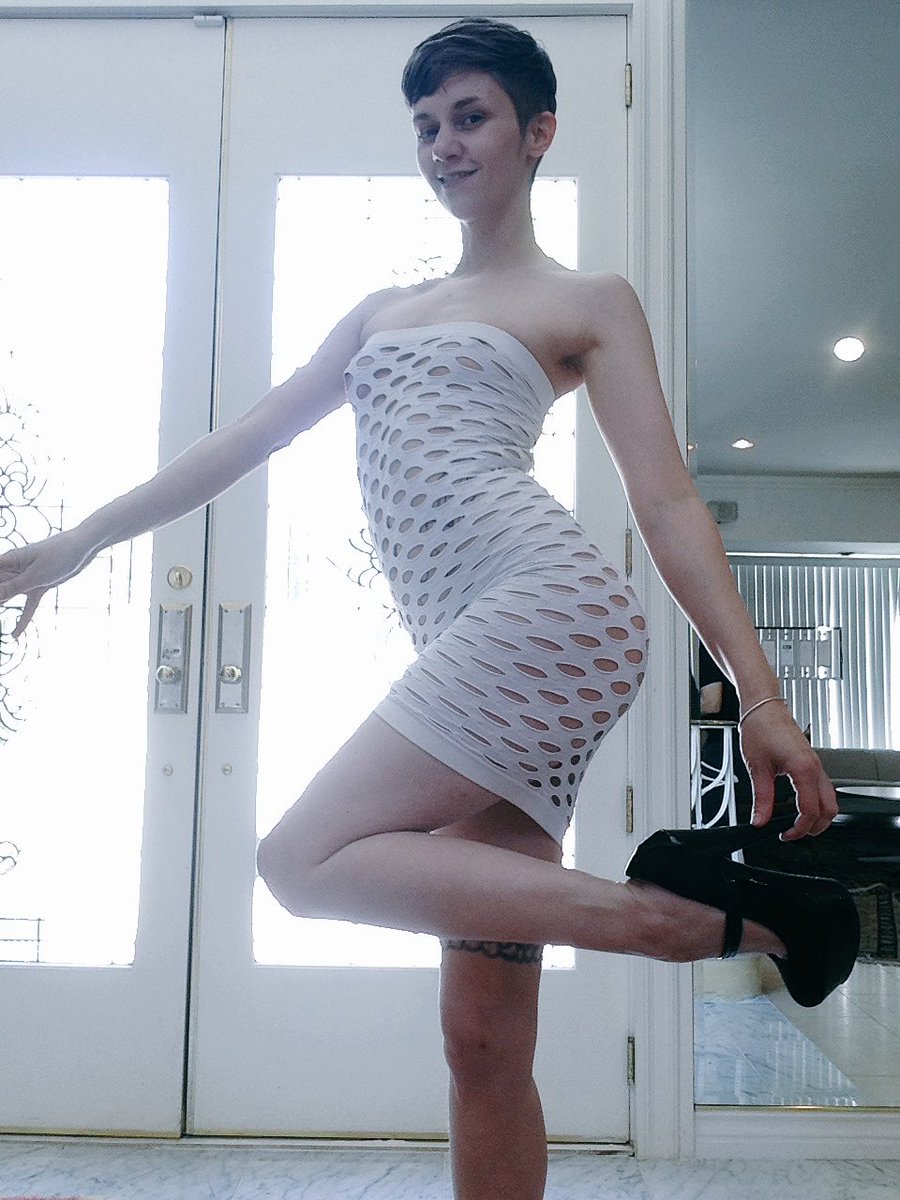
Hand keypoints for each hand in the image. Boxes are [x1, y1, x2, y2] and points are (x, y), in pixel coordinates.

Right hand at [0, 531, 93, 637]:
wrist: (83, 548)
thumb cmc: (59, 554)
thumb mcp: (36, 575)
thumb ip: (12, 587)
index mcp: (8, 561)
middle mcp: (14, 570)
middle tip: (0, 608)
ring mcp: (26, 579)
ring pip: (7, 597)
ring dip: (1, 607)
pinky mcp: (39, 586)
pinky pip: (28, 606)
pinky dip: (22, 619)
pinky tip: (15, 635)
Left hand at [739, 703, 837, 839]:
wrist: (763, 707)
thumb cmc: (760, 728)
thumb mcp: (757, 768)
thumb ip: (762, 798)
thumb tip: (760, 820)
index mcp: (804, 769)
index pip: (810, 811)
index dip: (799, 829)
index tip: (786, 835)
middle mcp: (815, 767)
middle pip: (830, 809)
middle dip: (816, 827)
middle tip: (794, 834)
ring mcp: (816, 764)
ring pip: (830, 799)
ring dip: (819, 816)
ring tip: (798, 824)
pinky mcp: (812, 762)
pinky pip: (823, 787)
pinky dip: (817, 802)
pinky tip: (800, 805)